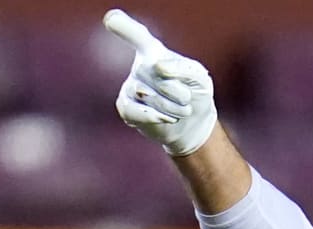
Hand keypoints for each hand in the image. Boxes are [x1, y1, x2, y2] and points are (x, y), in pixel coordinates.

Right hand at [103, 8, 216, 156]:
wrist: (192, 124)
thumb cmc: (194, 93)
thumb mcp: (200, 78)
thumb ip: (184, 68)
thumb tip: (157, 66)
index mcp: (154, 52)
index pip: (137, 36)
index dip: (125, 27)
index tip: (112, 20)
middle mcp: (139, 66)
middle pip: (156, 73)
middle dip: (180, 91)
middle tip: (186, 97)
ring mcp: (130, 85)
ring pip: (149, 95)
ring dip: (173, 107)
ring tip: (181, 109)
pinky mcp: (125, 106)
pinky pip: (135, 110)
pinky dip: (156, 117)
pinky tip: (167, 118)